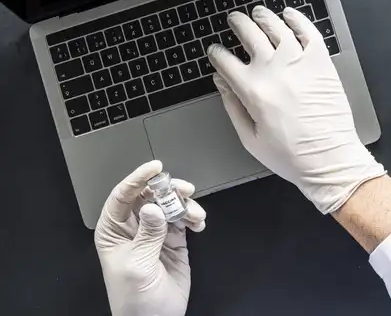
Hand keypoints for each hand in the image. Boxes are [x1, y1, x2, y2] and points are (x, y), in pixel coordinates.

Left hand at [95, 161, 206, 315]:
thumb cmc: (135, 300)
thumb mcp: (137, 265)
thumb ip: (147, 234)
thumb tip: (153, 206)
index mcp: (114, 231)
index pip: (123, 196)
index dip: (138, 178)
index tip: (155, 168)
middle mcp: (134, 228)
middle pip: (150, 195)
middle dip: (168, 189)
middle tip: (184, 190)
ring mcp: (155, 233)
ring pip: (170, 204)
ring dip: (185, 204)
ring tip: (195, 215)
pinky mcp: (174, 241)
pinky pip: (184, 219)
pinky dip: (193, 217)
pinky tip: (198, 225)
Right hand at [208, 7, 386, 213]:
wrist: (330, 159)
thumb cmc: (290, 155)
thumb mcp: (249, 138)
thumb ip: (232, 106)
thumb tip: (220, 81)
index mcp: (252, 90)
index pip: (226, 61)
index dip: (217, 53)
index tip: (215, 50)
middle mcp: (274, 71)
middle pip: (249, 35)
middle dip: (238, 24)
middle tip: (235, 19)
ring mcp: (300, 63)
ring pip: (277, 27)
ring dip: (264, 16)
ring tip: (258, 12)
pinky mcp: (322, 63)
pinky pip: (309, 32)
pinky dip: (298, 19)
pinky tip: (289, 14)